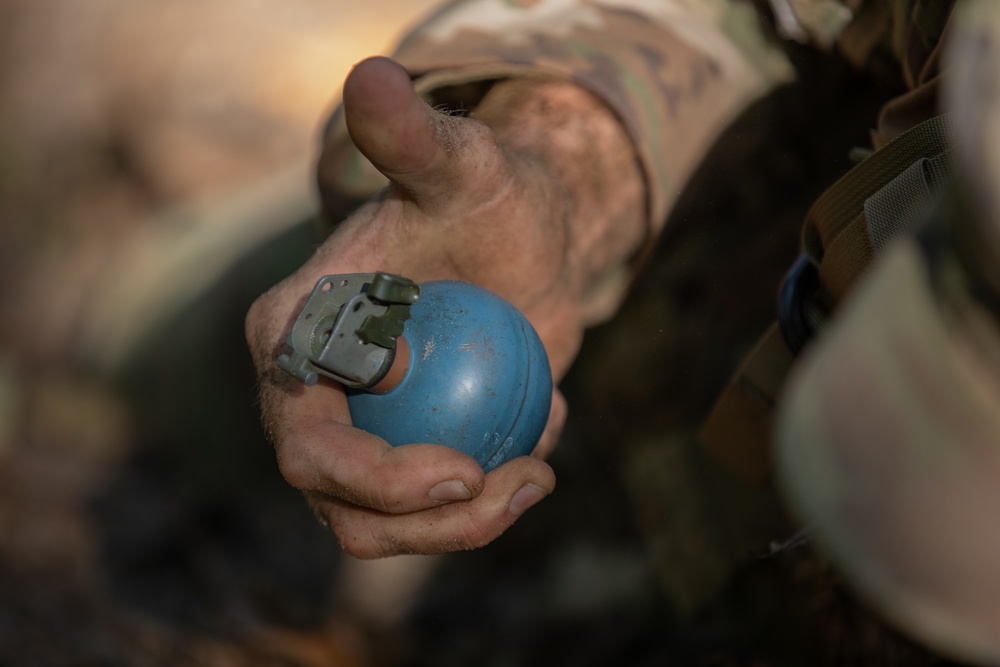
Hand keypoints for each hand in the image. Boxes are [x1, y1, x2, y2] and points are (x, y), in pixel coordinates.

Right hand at [245, 56, 643, 556]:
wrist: (523, 249)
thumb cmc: (489, 203)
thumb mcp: (463, 167)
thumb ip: (415, 138)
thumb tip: (372, 76)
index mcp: (290, 333)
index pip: (304, 419)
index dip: (370, 451)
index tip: (452, 416)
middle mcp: (302, 397)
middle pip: (332, 495)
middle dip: (420, 516)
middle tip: (519, 481)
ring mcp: (345, 438)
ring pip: (375, 528)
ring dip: (464, 527)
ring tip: (540, 474)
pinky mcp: (394, 462)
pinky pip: (429, 517)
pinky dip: (491, 501)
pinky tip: (544, 444)